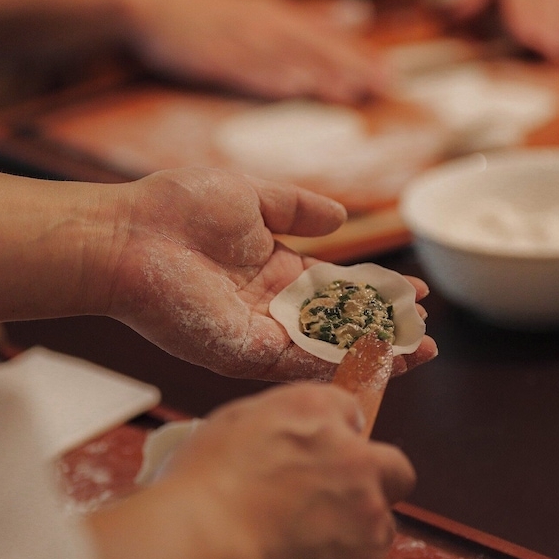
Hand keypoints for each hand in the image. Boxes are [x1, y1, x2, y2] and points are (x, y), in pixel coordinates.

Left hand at [104, 168, 435, 378]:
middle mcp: (270, 305)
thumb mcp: (252, 196)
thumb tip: (341, 215)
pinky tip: (379, 358)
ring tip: (421, 352)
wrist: (130, 236)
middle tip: (428, 334)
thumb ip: (298, 208)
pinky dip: (341, 362)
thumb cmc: (179, 208)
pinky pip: (300, 361)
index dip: (379, 290)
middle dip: (386, 329)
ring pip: (328, 348)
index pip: (338, 286)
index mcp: (273, 268)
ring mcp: (258, 332)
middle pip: (341, 324)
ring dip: (374, 352)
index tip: (418, 292)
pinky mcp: (243, 352)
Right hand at [121, 0, 388, 101]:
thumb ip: (312, 13)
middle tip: (386, 86)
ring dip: (321, 74)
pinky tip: (296, 88)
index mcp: (280, 12)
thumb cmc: (208, 10)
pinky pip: (248, 68)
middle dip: (353, 67)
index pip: (329, 37)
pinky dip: (273, 77)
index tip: (393, 75)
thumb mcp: (264, 4)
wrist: (150, 4)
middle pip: (317, 47)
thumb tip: (361, 11)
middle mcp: (267, 22)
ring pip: (289, 59)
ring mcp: (241, 38)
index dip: (362, 56)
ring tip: (354, 92)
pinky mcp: (216, 55)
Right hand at [157, 383, 416, 558]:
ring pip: (378, 526)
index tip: (319, 459)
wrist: (200, 548)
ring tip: (298, 550)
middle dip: (374, 485)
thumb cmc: (202, 486)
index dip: (335, 439)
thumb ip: (282, 420)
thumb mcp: (233, 423)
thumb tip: (306, 432)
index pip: (348, 412)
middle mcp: (357, 457)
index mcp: (317, 412)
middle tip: (331, 508)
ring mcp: (369, 515)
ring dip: (352, 535)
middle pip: (393, 469)